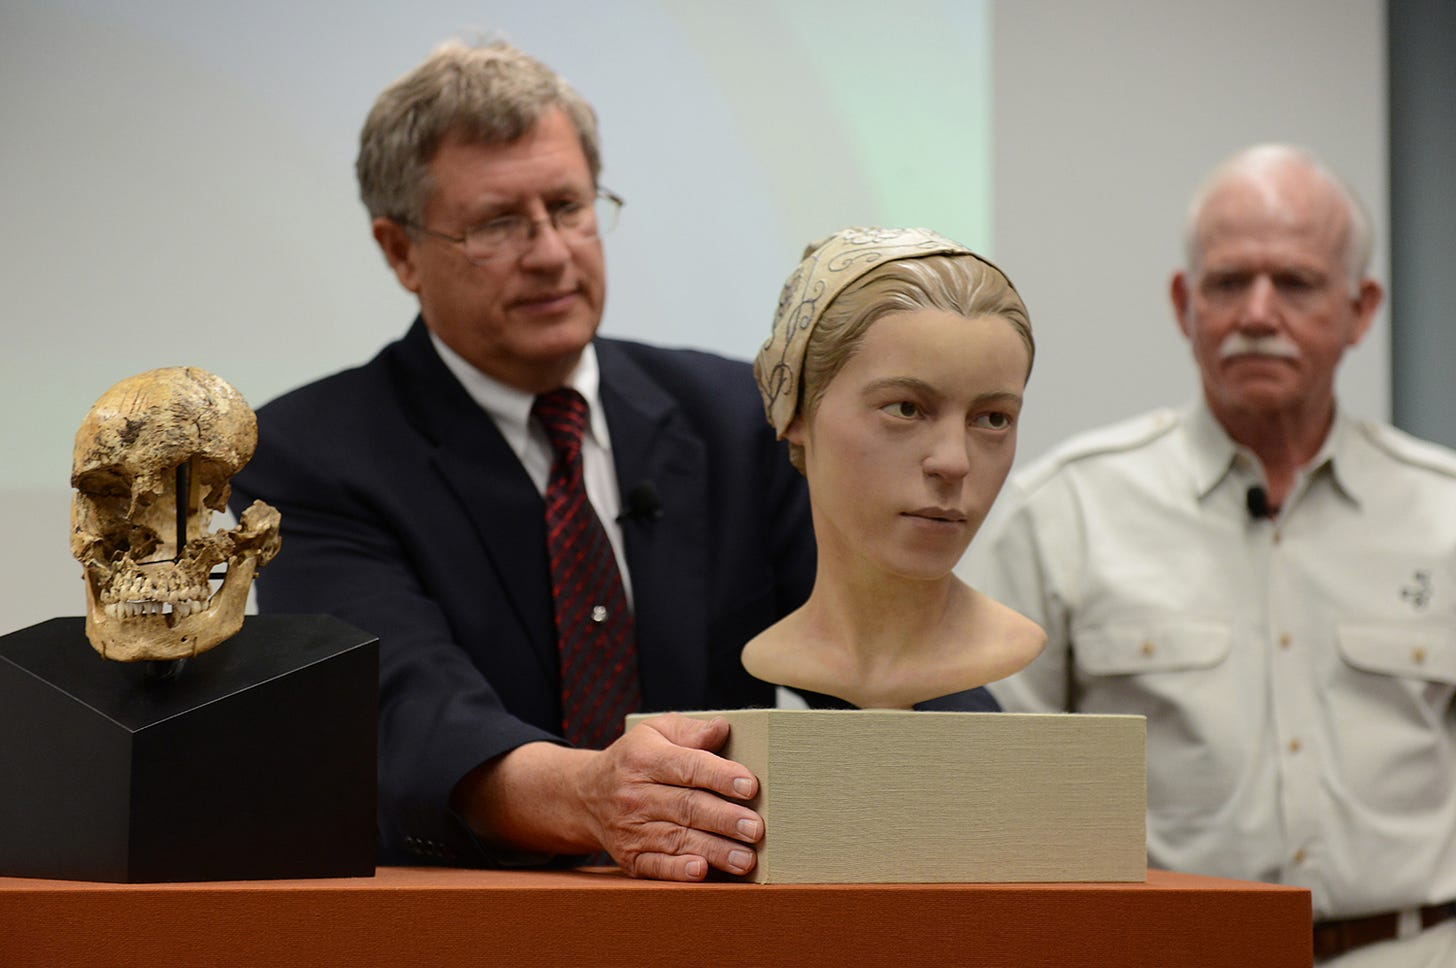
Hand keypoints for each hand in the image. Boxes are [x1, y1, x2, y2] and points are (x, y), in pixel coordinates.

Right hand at [575, 713, 761, 880]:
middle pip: (686, 807)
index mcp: (643, 758)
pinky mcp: (629, 857)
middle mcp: (634, 794)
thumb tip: (722, 728)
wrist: (587, 795)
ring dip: (714, 851)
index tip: (749, 786)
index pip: (687, 766)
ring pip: (676, 840)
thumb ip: (690, 731)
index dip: (720, 776)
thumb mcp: (656, 732)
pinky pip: (655, 866)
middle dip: (724, 819)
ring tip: (745, 858)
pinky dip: (678, 871)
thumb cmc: (634, 759)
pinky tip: (701, 872)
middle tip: (755, 828)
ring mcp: (630, 829)